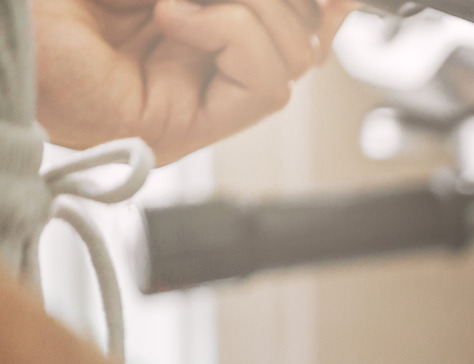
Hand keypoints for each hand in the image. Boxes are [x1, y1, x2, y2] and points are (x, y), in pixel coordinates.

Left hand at [32, 0, 351, 162]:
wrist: (9, 26)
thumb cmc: (56, 7)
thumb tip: (329, 0)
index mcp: (196, 29)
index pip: (292, 29)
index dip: (323, 9)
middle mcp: (201, 69)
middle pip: (304, 40)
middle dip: (275, 1)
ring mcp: (194, 102)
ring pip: (294, 62)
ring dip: (249, 11)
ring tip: (175, 2)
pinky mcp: (183, 128)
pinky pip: (265, 88)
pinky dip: (231, 37)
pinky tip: (174, 18)